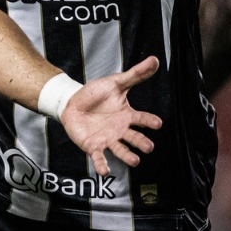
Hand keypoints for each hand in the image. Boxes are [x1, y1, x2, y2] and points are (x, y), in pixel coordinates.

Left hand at [59, 56, 162, 175]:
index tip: (157, 123)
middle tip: (148, 147)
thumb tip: (155, 59)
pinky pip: (100, 157)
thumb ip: (135, 75)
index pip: (142, 119)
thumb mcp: (115, 83)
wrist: (72, 102)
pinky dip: (102, 165)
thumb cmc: (96, 94)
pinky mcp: (94, 146)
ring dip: (127, 156)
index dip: (150, 121)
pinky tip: (105, 171)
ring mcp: (108, 139)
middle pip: (134, 138)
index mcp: (127, 115)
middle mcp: (121, 130)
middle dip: (141, 143)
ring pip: (120, 150)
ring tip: (135, 161)